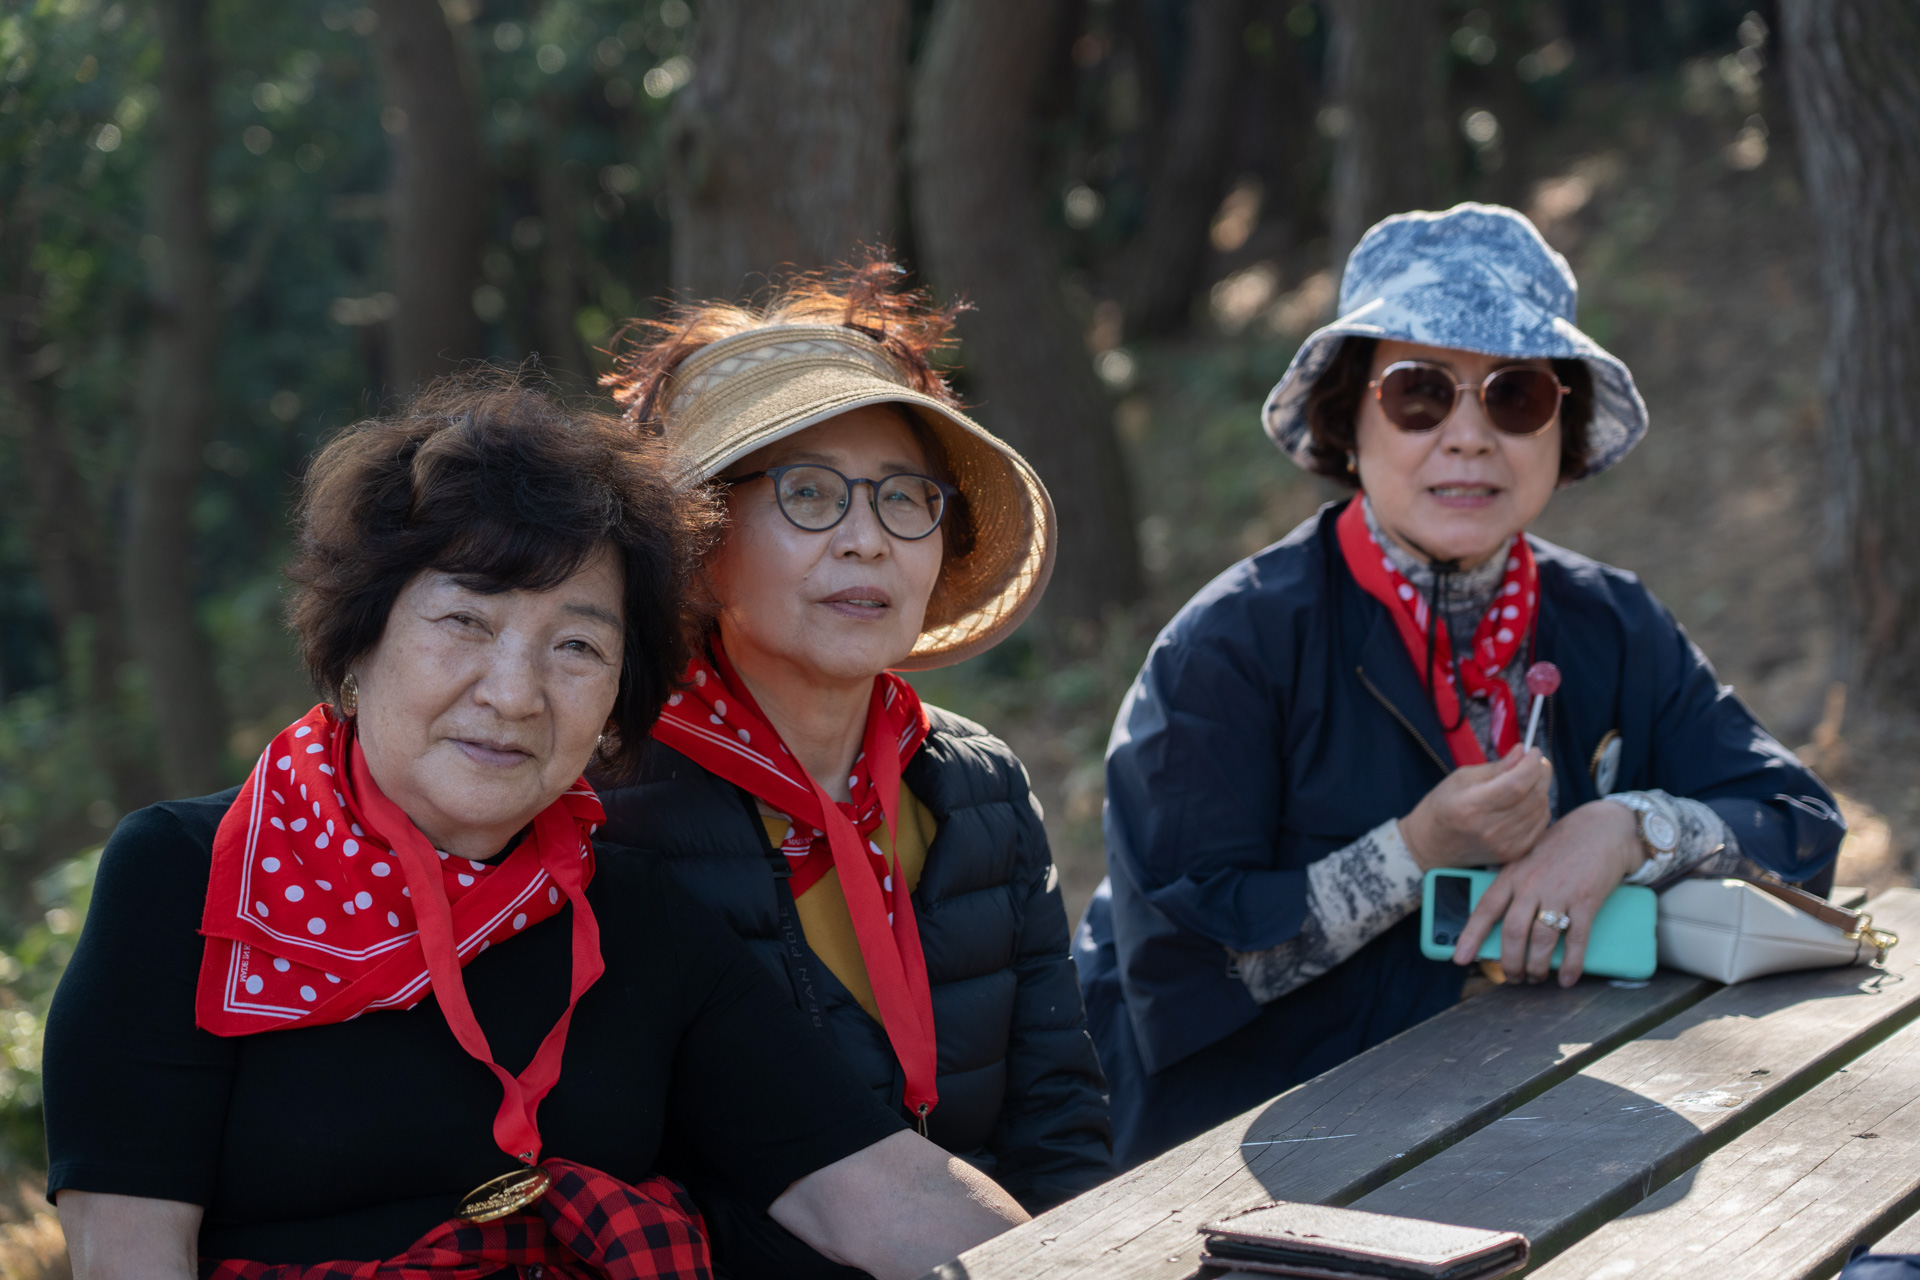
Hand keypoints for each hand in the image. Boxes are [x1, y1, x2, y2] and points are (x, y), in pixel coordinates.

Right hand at [1398, 747, 1551, 870]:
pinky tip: (1527, 800)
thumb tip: (1523, 752)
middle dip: (1540, 773)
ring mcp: (1504, 845)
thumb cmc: (1443, 806)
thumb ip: (1496, 767)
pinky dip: (1539, 808)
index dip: (1531, 765)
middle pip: (1533, 796)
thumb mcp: (1461, 778)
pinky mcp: (1514, 853)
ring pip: (1540, 810)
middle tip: (1535, 761)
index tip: (1534, 750)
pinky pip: (1540, 825)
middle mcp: (1490, 829)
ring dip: (1540, 789)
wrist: (1433, 846)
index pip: (1515, 784)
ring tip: (1528, 780)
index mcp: (1471, 806)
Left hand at [1450, 800, 1645, 985]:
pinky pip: (1576, 939)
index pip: (1485, 909)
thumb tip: (1500, 927)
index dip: (1470, 936)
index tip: (1460, 959)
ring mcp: (1559, 892)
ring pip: (1540, 940)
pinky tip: (1566, 978)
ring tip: (1535, 978)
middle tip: (1512, 977)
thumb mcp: (1527, 860)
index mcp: (1512, 874)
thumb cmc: (1560, 848)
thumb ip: (1514, 887)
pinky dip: (1570, 963)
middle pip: (1512, 931)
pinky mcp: (1587, 900)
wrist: (1601, 828)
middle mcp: (1532, 884)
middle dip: (1509, 962)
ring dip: (1536, 967)